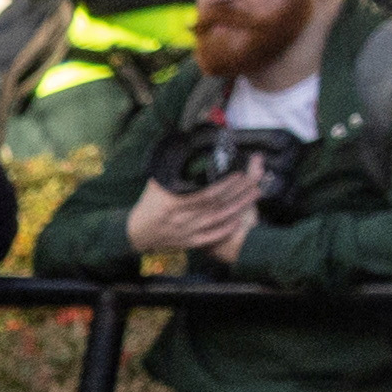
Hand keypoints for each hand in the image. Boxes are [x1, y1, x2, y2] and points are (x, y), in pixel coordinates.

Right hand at [134, 165, 267, 259]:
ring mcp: (186, 232)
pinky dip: (225, 229)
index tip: (239, 172)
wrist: (137, 233)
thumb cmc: (148, 206)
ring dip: (238, 207)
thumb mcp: (156, 184)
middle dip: (238, 192)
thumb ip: (173, 170)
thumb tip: (188, 149)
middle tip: (255, 180)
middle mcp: (181, 219)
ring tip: (254, 194)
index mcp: (173, 204)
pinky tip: (239, 219)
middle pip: (216, 205)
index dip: (225, 184)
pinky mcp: (189, 242)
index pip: (205, 193)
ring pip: (218, 219)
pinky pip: (211, 237)